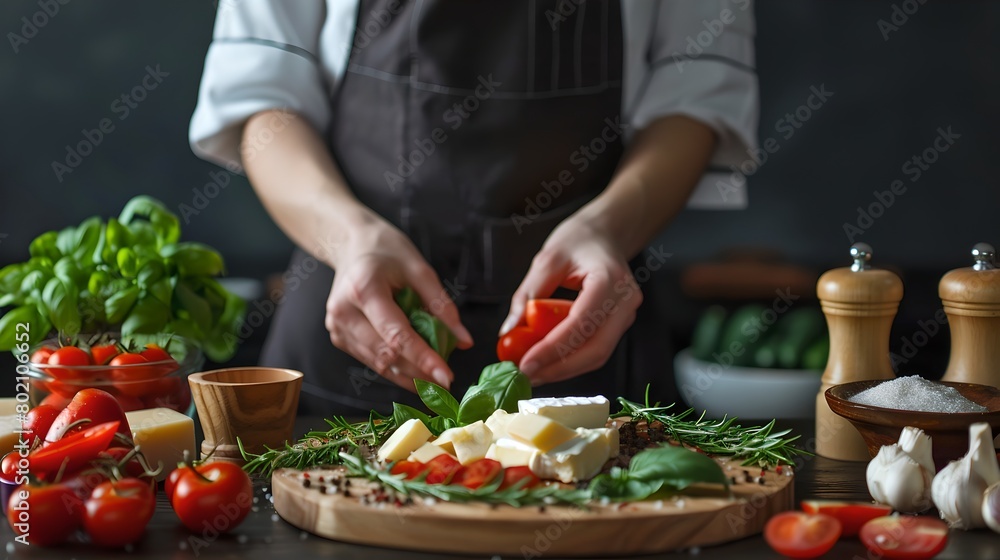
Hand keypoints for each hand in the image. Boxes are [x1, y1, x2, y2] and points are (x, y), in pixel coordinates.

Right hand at [324, 213, 472, 390]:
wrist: (350, 245)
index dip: (423, 359)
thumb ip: (441, 305)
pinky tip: (415, 373)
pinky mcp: (339, 337)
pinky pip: (372, 360)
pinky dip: (395, 369)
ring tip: (434, 380)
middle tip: (447, 382)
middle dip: (419, 372)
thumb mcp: (419, 269)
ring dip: (409, 376)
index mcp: (364, 289)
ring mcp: (337, 327)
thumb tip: (463, 340)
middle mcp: (344, 312)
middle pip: (387, 354)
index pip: (397, 334)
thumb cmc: (386, 252)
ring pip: (378, 364)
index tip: (446, 376)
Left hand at [500, 219, 641, 385]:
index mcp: (610, 280)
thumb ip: (528, 295)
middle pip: (595, 349)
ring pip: (597, 355)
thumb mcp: (547, 260)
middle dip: (559, 368)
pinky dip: (571, 361)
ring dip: (564, 369)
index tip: (525, 362)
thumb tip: (508, 331)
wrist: (605, 234)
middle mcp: (625, 301)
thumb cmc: (579, 240)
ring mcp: (626, 315)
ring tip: (533, 372)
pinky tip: (548, 363)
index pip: (581, 323)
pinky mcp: (619, 324)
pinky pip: (596, 349)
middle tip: (527, 374)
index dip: (553, 348)